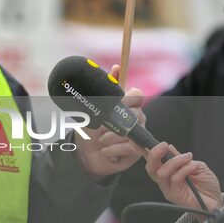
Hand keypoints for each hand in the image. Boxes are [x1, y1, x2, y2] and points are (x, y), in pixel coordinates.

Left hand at [75, 65, 145, 180]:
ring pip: (130, 131)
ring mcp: (138, 135)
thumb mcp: (92, 110)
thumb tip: (116, 67)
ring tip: (100, 140)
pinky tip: (104, 150)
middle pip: (136, 114)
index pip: (137, 95)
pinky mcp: (136, 151)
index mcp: (128, 106)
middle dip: (114, 121)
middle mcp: (137, 119)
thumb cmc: (90, 132)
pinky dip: (112, 148)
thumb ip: (103, 90)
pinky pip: (129, 147)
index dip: (128, 98)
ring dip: (109, 137)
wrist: (85, 155)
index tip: (115, 103)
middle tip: (101, 127)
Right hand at [144, 142, 222, 211]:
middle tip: (164, 145)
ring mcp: (168, 188)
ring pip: (161, 172)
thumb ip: (181, 158)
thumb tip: (170, 147)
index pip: (153, 161)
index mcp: (168, 172)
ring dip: (175, 161)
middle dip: (154, 154)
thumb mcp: (195, 165)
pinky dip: (185, 169)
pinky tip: (193, 167)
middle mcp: (165, 181)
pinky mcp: (174, 196)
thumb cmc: (206, 184)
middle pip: (150, 167)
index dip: (145, 151)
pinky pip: (175, 179)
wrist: (216, 200)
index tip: (143, 141)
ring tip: (188, 157)